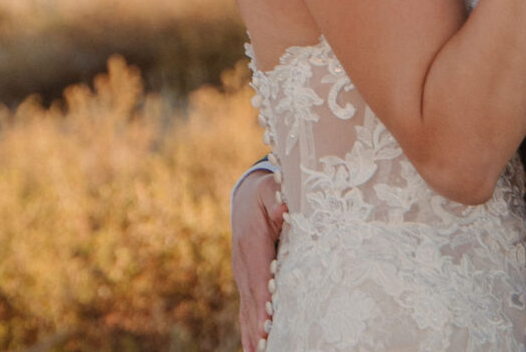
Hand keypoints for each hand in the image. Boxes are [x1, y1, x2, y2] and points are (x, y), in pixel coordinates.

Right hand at [231, 166, 284, 348]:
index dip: (263, 300)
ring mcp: (242, 275)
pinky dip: (248, 330)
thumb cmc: (265, 194)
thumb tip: (283, 207)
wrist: (245, 198)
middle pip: (251, 300)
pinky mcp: (245, 282)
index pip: (258, 276)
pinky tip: (254, 348)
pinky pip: (245, 309)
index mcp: (251, 242)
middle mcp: (243, 264)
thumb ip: (276, 198)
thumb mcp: (271, 189)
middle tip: (265, 348)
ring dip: (252, 334)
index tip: (268, 321)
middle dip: (258, 327)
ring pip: (246, 309)